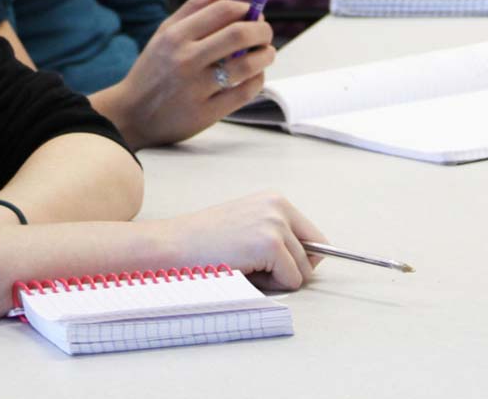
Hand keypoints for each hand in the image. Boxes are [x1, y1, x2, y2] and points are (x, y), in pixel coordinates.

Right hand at [94, 0, 275, 148]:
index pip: (223, 11)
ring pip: (247, 65)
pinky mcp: (205, 113)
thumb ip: (193, 9)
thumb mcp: (164, 34)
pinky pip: (244, 93)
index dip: (247, 9)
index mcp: (175, 36)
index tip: (254, 14)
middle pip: (240, 34)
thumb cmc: (152, 70)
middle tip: (266, 34)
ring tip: (266, 54)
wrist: (130, 115)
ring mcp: (195, 88)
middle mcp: (185, 59)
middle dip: (263, 31)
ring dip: (266, 56)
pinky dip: (257, 81)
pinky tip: (254, 76)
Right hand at [158, 192, 324, 290]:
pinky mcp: (270, 245)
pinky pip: (292, 280)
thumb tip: (311, 262)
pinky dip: (271, 286)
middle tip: (252, 265)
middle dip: (288, 270)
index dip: (300, 259)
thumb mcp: (246, 227)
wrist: (172, 246)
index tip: (276, 265)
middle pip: (314, 255)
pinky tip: (244, 271)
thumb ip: (277, 236)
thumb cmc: (203, 243)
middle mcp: (279, 207)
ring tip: (245, 266)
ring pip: (303, 271)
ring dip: (278, 279)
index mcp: (275, 200)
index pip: (315, 238)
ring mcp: (275, 224)